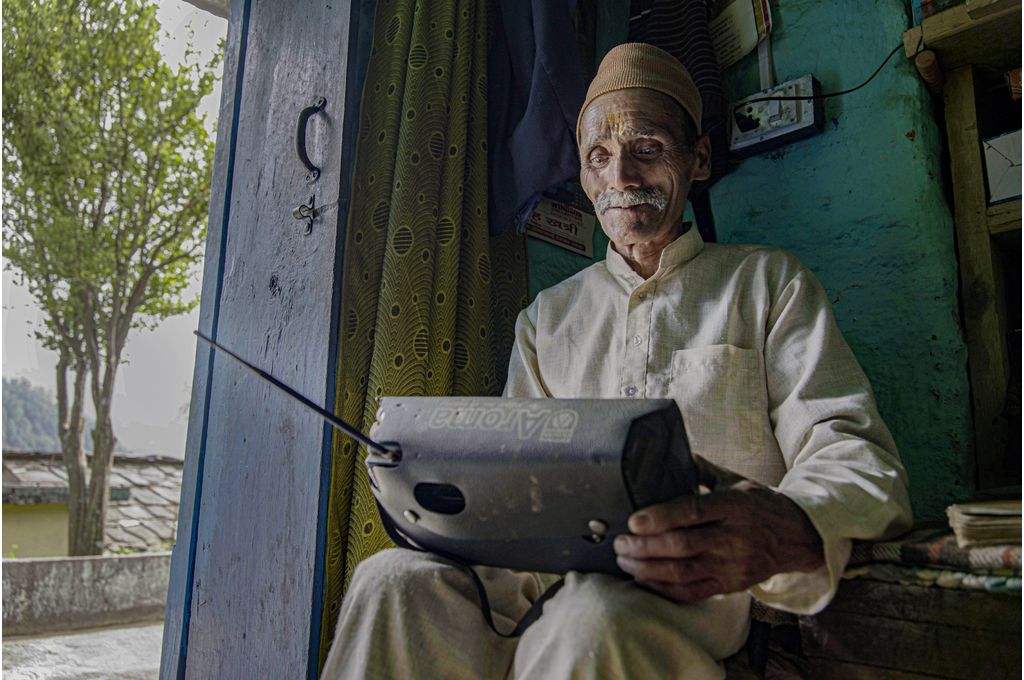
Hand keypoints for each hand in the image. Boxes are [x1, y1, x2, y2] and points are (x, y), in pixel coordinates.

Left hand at [613, 456, 824, 602]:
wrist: (797, 537)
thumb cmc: (760, 505)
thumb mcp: (736, 480)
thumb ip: (702, 469)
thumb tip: (669, 453)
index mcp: (734, 506)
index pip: (693, 511)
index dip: (660, 517)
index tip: (634, 520)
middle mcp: (733, 538)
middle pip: (682, 546)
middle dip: (644, 546)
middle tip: (619, 542)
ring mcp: (732, 566)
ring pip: (683, 572)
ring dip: (647, 568)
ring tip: (624, 560)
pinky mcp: (730, 586)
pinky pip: (692, 592)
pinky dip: (664, 589)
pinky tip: (644, 579)